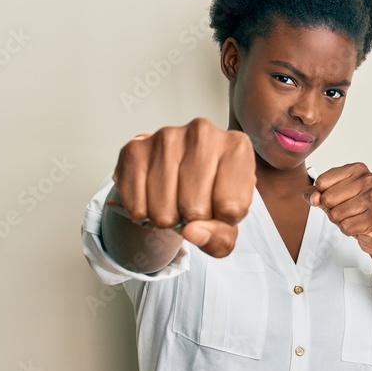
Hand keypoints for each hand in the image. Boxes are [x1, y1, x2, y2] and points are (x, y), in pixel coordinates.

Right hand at [112, 117, 255, 257]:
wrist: (178, 167)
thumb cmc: (211, 192)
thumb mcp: (228, 220)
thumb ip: (219, 237)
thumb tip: (192, 232)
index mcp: (237, 146)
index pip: (231, 210)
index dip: (223, 221)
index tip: (221, 206)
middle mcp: (202, 133)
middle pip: (196, 211)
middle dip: (193, 220)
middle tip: (193, 204)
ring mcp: (165, 138)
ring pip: (163, 213)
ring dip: (167, 219)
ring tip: (174, 199)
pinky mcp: (134, 149)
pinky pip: (137, 208)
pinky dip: (144, 212)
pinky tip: (154, 194)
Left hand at [302, 162, 371, 257]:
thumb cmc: (355, 209)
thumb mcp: (332, 196)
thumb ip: (315, 193)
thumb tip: (313, 198)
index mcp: (356, 169)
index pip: (321, 182)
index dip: (322, 195)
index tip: (337, 197)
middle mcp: (367, 180)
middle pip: (327, 199)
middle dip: (331, 210)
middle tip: (346, 209)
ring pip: (335, 214)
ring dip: (340, 221)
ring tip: (353, 216)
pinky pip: (345, 227)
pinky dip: (347, 230)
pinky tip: (358, 224)